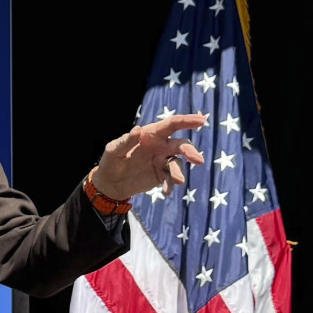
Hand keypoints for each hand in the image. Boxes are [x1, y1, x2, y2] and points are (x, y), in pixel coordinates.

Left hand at [89, 113, 207, 203]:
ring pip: (177, 163)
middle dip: (190, 151)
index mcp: (151, 134)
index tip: (202, 120)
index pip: (172, 124)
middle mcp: (161, 146)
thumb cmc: (111, 161)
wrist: (111, 183)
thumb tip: (137, 130)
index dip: (187, 121)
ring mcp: (163, 161)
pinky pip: (171, 179)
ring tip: (177, 181)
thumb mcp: (113, 151)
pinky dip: (171, 185)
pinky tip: (167, 192)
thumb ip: (125, 141)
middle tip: (197, 160)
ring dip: (179, 171)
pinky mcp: (161, 175)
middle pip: (181, 145)